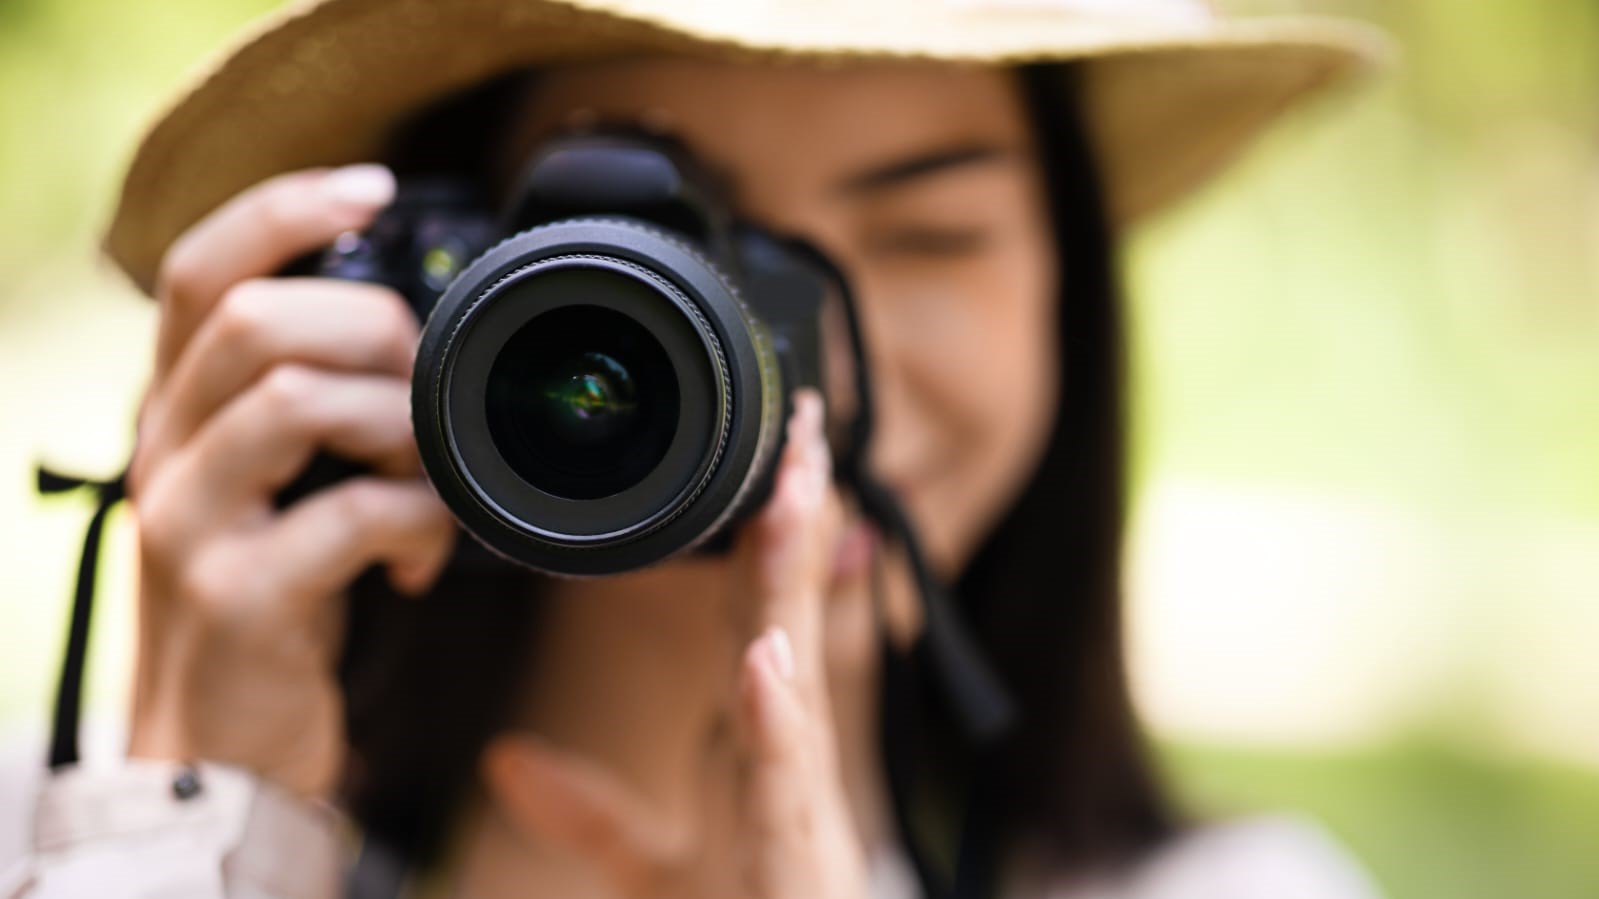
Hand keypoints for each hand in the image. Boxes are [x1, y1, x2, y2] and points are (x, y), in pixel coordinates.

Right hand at [126, 164, 456, 799]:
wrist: (217, 755)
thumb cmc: (269, 605)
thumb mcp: (275, 491)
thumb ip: (313, 416)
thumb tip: (415, 347)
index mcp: (179, 411)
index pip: (198, 271)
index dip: (280, 213)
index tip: (371, 189)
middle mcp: (167, 451)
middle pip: (255, 320)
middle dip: (370, 332)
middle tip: (423, 391)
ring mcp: (189, 523)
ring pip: (294, 399)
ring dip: (398, 427)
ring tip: (426, 481)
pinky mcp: (236, 595)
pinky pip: (347, 516)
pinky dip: (415, 525)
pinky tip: (420, 562)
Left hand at [484, 392, 869, 898]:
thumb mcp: (650, 868)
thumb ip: (588, 811)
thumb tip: (505, 758)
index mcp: (755, 737)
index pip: (760, 609)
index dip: (763, 527)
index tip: (773, 442)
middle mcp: (786, 750)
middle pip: (787, 610)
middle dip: (795, 514)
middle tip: (802, 420)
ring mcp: (797, 796)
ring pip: (795, 669)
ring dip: (792, 580)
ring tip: (790, 491)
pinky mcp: (795, 851)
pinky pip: (782, 777)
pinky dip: (775, 716)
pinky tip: (765, 659)